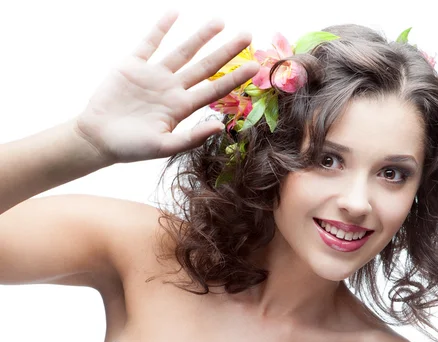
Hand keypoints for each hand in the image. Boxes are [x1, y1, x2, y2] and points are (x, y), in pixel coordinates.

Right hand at [74, 10, 258, 163]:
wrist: (98, 139)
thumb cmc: (130, 148)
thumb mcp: (163, 147)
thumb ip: (191, 138)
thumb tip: (220, 126)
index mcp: (181, 108)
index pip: (214, 91)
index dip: (234, 79)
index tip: (255, 68)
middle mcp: (172, 89)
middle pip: (205, 66)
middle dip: (226, 51)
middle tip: (247, 35)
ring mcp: (154, 75)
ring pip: (182, 51)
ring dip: (200, 36)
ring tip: (220, 20)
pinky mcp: (132, 66)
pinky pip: (149, 43)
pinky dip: (161, 28)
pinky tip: (176, 13)